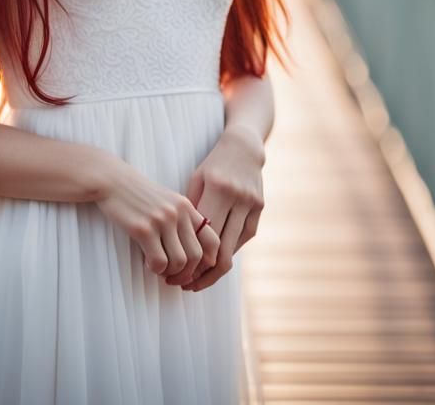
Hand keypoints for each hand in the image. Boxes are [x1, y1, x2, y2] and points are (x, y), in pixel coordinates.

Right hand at [95, 156, 219, 281]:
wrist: (113, 181)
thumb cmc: (139, 196)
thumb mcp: (168, 202)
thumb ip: (183, 221)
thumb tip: (195, 256)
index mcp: (187, 207)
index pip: (212, 240)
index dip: (207, 262)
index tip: (194, 271)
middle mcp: (179, 212)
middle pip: (197, 256)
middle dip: (186, 274)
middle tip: (174, 279)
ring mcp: (162, 220)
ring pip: (179, 262)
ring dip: (170, 274)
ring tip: (160, 270)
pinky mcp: (143, 228)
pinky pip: (159, 261)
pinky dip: (155, 269)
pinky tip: (147, 262)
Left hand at [171, 126, 265, 291]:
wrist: (244, 148)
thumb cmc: (213, 165)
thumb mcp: (197, 181)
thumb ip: (192, 211)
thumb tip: (179, 246)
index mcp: (218, 189)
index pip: (204, 237)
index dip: (190, 261)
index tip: (174, 274)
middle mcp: (238, 198)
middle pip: (221, 250)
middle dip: (202, 274)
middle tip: (184, 285)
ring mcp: (252, 204)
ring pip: (234, 249)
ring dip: (215, 271)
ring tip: (197, 281)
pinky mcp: (260, 209)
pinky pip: (243, 239)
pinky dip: (228, 252)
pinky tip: (213, 262)